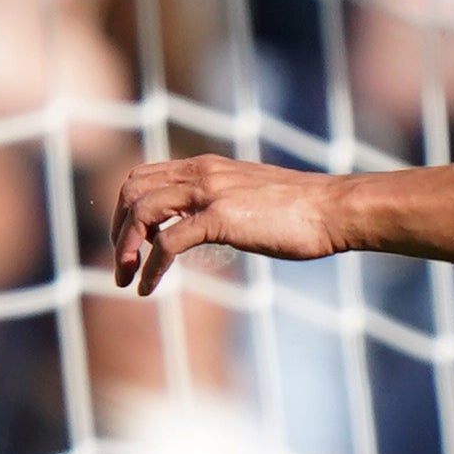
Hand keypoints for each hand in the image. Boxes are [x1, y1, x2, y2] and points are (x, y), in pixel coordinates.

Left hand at [105, 155, 346, 296]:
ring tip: (126, 280)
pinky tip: (150, 287)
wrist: (334, 210)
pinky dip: (150, 266)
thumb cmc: (302, 211)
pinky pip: (167, 241)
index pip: (144, 175)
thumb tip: (209, 224)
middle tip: (122, 266)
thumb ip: (224, 202)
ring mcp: (210, 192)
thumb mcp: (250, 197)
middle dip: (119, 229)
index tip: (129, 242)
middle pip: (132, 190)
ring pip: (142, 212)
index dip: (126, 208)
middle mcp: (201, 172)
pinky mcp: (220, 217)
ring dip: (126, 249)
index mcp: (206, 166)